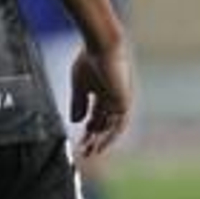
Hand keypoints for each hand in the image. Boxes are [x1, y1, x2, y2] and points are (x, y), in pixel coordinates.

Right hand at [69, 40, 133, 159]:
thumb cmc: (90, 59)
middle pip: (104, 123)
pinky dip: (111, 136)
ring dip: (102, 140)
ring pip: (112, 126)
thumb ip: (79, 103)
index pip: (97, 116)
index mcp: (103, 92)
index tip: (80, 141)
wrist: (102, 46)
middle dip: (94, 138)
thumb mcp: (80, 85)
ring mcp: (120, 100)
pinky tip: (100, 144)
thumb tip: (75, 121)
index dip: (89, 130)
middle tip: (85, 152)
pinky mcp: (124, 101)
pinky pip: (119, 124)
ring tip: (91, 152)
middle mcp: (113, 98)